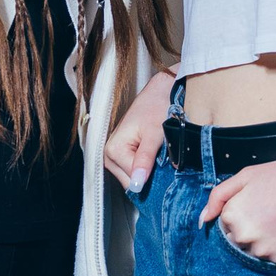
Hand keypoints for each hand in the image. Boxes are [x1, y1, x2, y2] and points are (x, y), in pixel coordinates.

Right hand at [104, 72, 171, 189]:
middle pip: (130, 181)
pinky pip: (135, 170)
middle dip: (149, 178)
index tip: (167, 174)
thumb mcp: (154, 135)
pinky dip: (148, 168)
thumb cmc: (158, 106)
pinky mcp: (124, 154)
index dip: (151, 179)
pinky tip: (157, 160)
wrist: (161, 91)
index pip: (132, 180)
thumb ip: (145, 159)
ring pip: (133, 177)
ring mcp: (116, 156)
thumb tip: (137, 183)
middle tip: (166, 166)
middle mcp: (109, 154)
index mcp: (113, 150)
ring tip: (162, 159)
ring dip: (149, 173)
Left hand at [202, 154, 275, 265]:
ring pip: (253, 250)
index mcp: (231, 214)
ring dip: (264, 239)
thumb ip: (219, 195)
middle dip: (251, 227)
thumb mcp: (248, 175)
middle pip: (237, 239)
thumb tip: (204, 219)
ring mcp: (262, 249)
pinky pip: (272, 257)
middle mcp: (243, 235)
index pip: (225, 222)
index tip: (261, 201)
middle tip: (274, 209)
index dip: (243, 210)